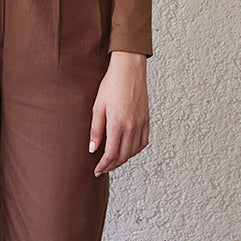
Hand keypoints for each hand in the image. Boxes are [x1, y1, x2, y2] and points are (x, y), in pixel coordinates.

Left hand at [89, 51, 149, 175]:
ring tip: (113, 160)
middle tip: (103, 168)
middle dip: (112, 165)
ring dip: (123, 159)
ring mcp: (141, 124)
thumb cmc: (111, 85)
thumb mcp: (97, 107)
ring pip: (134, 151)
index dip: (103, 165)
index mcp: (117, 124)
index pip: (111, 154)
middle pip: (123, 156)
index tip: (97, 171)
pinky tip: (128, 149)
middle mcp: (131, 127)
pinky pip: (143, 141)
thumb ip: (96, 130)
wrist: (129, 70)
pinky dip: (135, 149)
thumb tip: (93, 149)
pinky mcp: (146, 119)